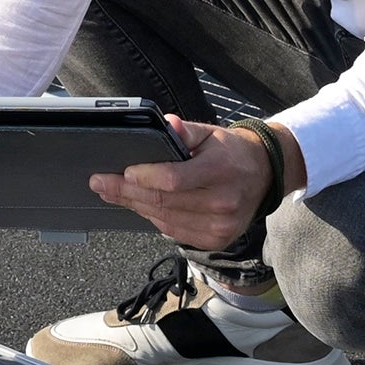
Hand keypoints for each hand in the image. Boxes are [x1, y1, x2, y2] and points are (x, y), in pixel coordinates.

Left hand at [92, 120, 274, 251]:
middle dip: (126, 192)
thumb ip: (186, 131)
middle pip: (163, 202)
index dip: (144, 177)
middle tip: (100, 183)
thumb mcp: (211, 133)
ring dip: (136, 206)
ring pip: (165, 219)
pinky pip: (174, 231)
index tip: (122, 172)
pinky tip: (143, 205)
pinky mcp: (216, 240)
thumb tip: (166, 125)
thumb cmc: (231, 152)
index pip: (174, 179)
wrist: (264, 176)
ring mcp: (220, 226)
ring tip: (114, 193)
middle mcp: (222, 202)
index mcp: (221, 170)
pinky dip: (155, 218)